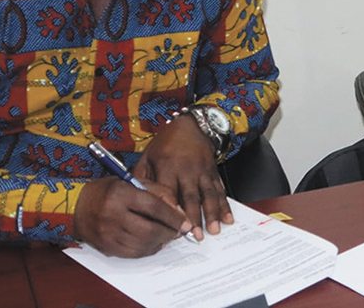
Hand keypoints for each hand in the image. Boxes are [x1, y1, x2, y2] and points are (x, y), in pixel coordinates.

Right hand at [73, 176, 187, 257]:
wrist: (77, 207)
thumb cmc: (108, 191)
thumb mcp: (132, 181)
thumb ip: (158, 192)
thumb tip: (179, 211)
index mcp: (120, 194)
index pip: (153, 207)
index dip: (173, 217)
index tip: (186, 222)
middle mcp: (112, 215)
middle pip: (149, 230)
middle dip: (169, 232)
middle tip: (179, 231)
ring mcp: (108, 234)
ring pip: (142, 244)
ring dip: (161, 242)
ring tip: (168, 236)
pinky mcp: (106, 248)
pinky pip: (133, 253)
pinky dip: (148, 249)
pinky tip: (155, 242)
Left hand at [132, 115, 233, 240]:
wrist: (190, 125)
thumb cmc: (165, 144)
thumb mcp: (147, 156)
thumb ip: (141, 178)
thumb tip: (135, 201)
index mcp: (167, 166)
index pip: (169, 193)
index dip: (171, 212)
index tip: (172, 229)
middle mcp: (186, 169)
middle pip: (191, 197)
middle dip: (195, 218)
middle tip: (197, 237)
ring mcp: (202, 171)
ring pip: (208, 195)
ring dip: (212, 214)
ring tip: (214, 230)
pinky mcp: (213, 172)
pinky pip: (220, 190)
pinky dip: (225, 205)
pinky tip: (228, 218)